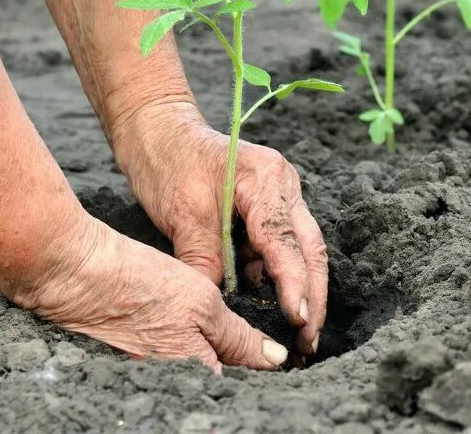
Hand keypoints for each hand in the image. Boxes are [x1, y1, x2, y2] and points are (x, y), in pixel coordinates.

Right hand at [6, 210, 288, 371]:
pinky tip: (195, 332)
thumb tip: (275, 360)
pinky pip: (177, 366)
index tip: (280, 357)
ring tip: (232, 336)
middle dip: (241, 368)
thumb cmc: (142, 284)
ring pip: (199, 374)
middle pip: (220, 384)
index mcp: (195, 376)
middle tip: (260, 345)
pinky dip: (191, 352)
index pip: (241, 387)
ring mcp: (154, 377)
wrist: (80, 275)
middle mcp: (174, 386)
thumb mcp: (202, 302)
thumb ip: (239, 337)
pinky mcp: (139, 364)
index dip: (262, 374)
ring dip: (218, 359)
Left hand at [114, 101, 327, 356]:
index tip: (298, 321)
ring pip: (301, 246)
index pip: (285, 240)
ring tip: (299, 331)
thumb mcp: (183, 215)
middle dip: (313, 294)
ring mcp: (279, 192)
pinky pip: (280, 243)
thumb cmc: (167, 162)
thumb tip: (219, 312)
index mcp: (266, 178)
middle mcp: (282, 183)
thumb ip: (205, 262)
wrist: (157, 129)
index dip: (294, 284)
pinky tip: (273, 302)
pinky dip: (278, 273)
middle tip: (309, 341)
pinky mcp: (267, 204)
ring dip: (301, 286)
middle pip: (309, 246)